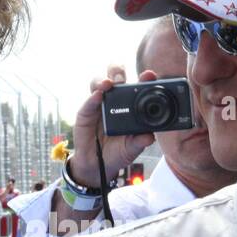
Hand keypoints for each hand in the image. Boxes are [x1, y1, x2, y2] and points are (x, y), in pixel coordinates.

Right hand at [67, 64, 157, 187]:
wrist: (98, 165)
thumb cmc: (117, 152)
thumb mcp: (131, 148)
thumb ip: (140, 142)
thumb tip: (150, 137)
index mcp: (130, 105)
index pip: (137, 86)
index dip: (142, 78)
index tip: (149, 75)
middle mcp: (114, 100)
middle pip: (115, 76)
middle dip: (118, 72)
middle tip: (123, 79)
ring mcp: (99, 104)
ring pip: (99, 83)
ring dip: (104, 80)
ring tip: (109, 84)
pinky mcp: (86, 112)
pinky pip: (89, 102)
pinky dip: (93, 97)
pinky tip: (98, 95)